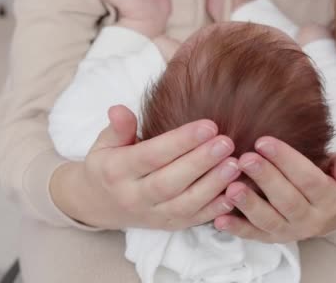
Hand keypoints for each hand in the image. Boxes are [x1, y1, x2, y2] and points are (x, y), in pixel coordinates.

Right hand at [51, 105, 239, 229]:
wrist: (99, 205)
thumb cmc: (108, 165)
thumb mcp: (104, 144)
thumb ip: (118, 128)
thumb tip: (119, 109)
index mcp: (116, 171)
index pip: (150, 156)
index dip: (180, 142)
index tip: (208, 125)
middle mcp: (133, 196)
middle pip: (169, 182)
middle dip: (200, 162)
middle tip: (227, 143)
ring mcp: (152, 215)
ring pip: (184, 204)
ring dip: (212, 186)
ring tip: (235, 165)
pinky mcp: (169, 226)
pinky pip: (194, 220)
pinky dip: (215, 209)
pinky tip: (234, 192)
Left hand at [213, 136, 335, 242]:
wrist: (331, 214)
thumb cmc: (330, 181)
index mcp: (328, 198)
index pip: (308, 179)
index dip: (287, 160)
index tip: (263, 141)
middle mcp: (310, 219)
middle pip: (287, 200)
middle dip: (265, 179)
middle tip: (244, 158)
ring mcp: (289, 231)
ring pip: (268, 221)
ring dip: (248, 205)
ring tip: (230, 188)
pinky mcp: (271, 239)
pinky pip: (253, 235)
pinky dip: (236, 228)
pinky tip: (219, 218)